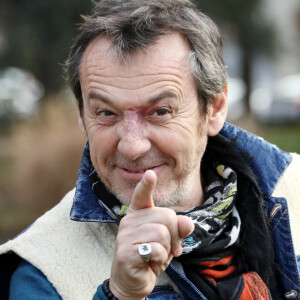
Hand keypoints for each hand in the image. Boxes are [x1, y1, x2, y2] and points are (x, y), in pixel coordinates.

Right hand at [109, 170, 193, 299]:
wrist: (133, 282)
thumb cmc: (150, 256)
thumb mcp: (169, 241)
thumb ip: (178, 229)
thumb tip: (187, 223)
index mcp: (139, 214)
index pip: (141, 196)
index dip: (146, 185)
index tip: (150, 174)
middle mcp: (129, 221)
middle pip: (166, 216)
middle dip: (174, 235)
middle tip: (167, 248)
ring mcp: (125, 236)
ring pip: (162, 233)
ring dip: (166, 250)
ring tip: (157, 256)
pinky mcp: (126, 252)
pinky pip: (155, 248)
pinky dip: (160, 258)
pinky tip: (151, 262)